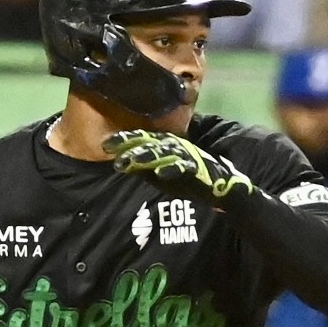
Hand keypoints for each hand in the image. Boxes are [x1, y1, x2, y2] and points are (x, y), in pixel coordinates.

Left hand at [104, 129, 254, 207]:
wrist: (221, 187)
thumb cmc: (188, 179)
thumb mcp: (160, 174)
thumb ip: (142, 168)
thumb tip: (120, 162)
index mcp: (166, 145)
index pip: (143, 139)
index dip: (125, 140)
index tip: (106, 144)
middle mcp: (175, 146)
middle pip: (150, 143)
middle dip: (131, 146)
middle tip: (112, 151)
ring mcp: (186, 156)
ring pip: (164, 153)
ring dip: (146, 156)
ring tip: (130, 161)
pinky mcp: (198, 168)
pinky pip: (184, 167)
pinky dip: (172, 169)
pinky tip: (160, 173)